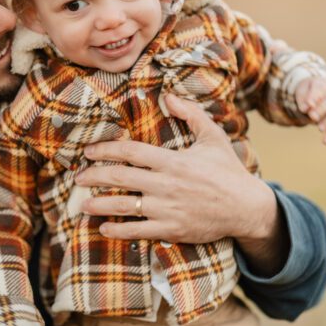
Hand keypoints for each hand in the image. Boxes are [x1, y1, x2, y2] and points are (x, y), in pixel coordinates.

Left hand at [76, 94, 278, 250]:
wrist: (246, 208)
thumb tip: (168, 95)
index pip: (131, 152)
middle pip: (120, 177)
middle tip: (78, 177)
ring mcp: (167, 208)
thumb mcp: (213, 137)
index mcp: (173, 160)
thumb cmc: (228, 171)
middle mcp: (166, 184)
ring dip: (99, 205)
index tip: (88, 152)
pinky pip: (138, 230)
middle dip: (95, 176)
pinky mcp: (171, 229)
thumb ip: (191, 114)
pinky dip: (118, 230)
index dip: (106, 150)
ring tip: (82, 204)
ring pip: (124, 205)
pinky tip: (103, 228)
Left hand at [294, 77, 325, 144]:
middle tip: (312, 117)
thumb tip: (305, 109)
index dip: (315, 96)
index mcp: (323, 84)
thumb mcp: (301, 90)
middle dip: (322, 109)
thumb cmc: (306, 91)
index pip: (321, 88)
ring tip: (320, 129)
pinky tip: (325, 142)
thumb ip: (303, 98)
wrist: (313, 94)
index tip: (309, 105)